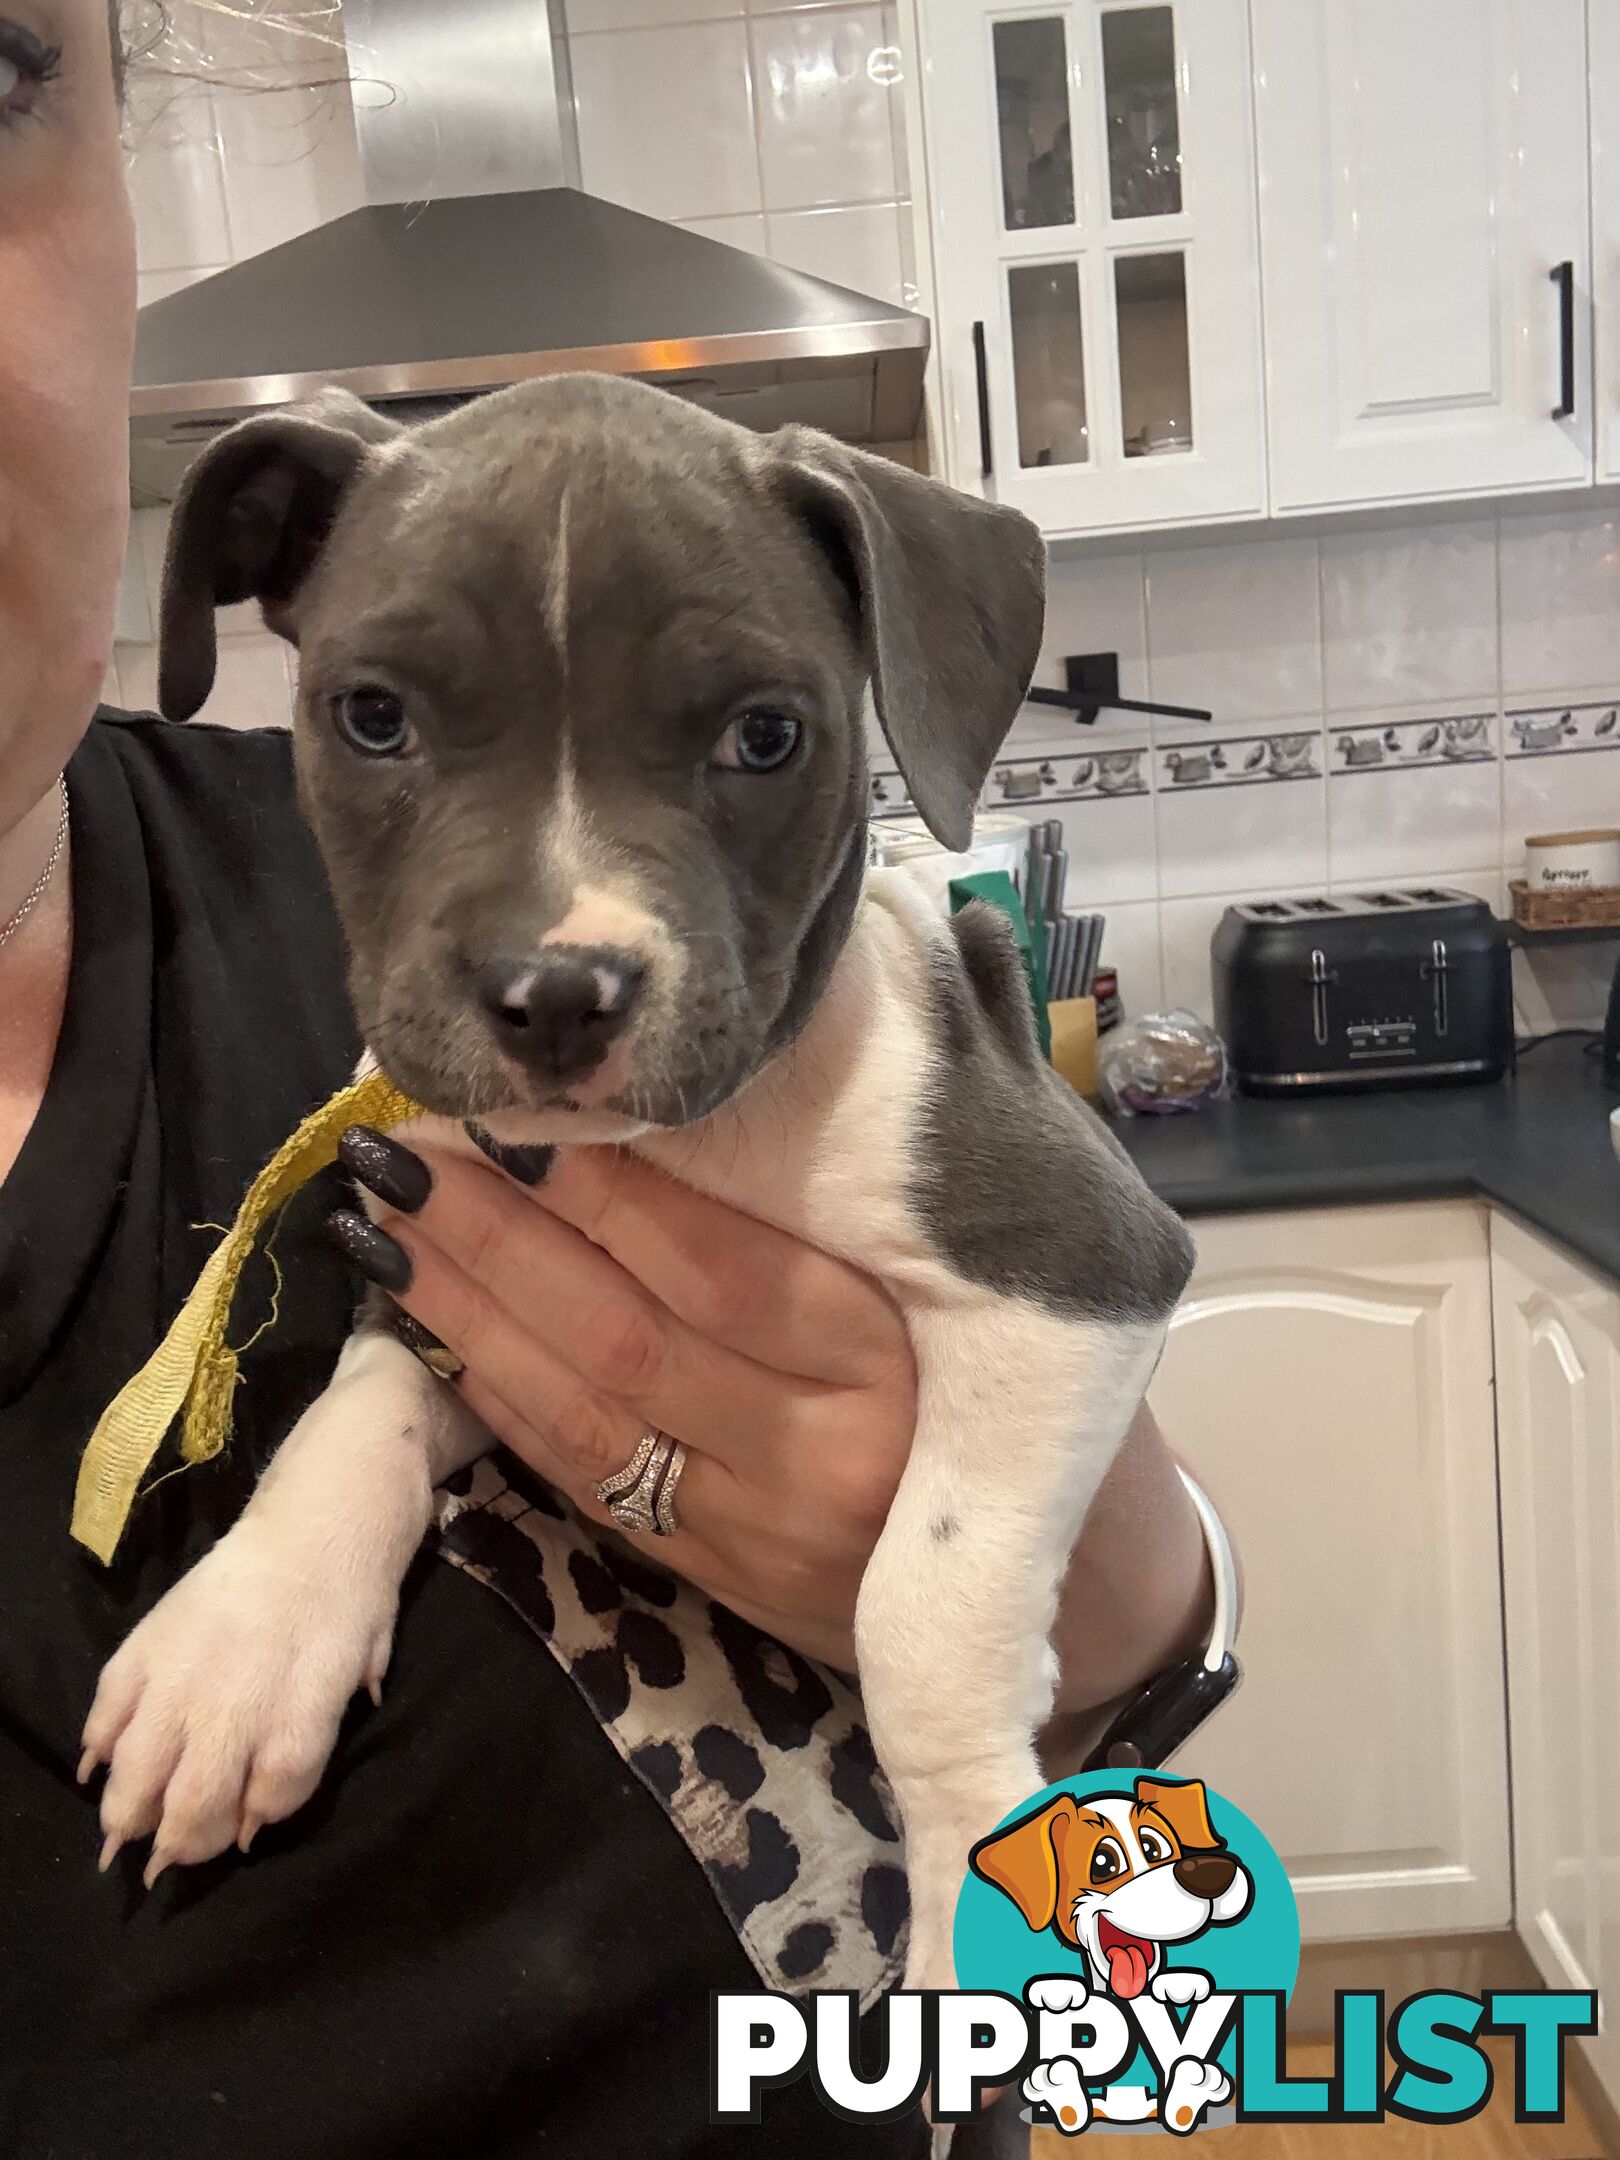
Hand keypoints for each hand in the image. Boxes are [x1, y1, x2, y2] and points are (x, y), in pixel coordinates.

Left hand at [340, 1136, 917, 1668]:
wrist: (1000, 1576)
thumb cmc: (955, 1395)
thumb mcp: (914, 1301)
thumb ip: (794, 1232)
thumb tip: (627, 1117)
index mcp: (880, 1361)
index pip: (720, 1272)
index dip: (604, 1196)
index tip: (514, 1116)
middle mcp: (812, 1452)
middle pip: (625, 1339)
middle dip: (497, 1240)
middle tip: (403, 1154)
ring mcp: (750, 1529)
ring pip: (580, 1413)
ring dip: (466, 1314)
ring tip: (381, 1227)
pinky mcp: (703, 1577)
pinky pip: (576, 1480)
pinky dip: (496, 1397)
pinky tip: (430, 1328)